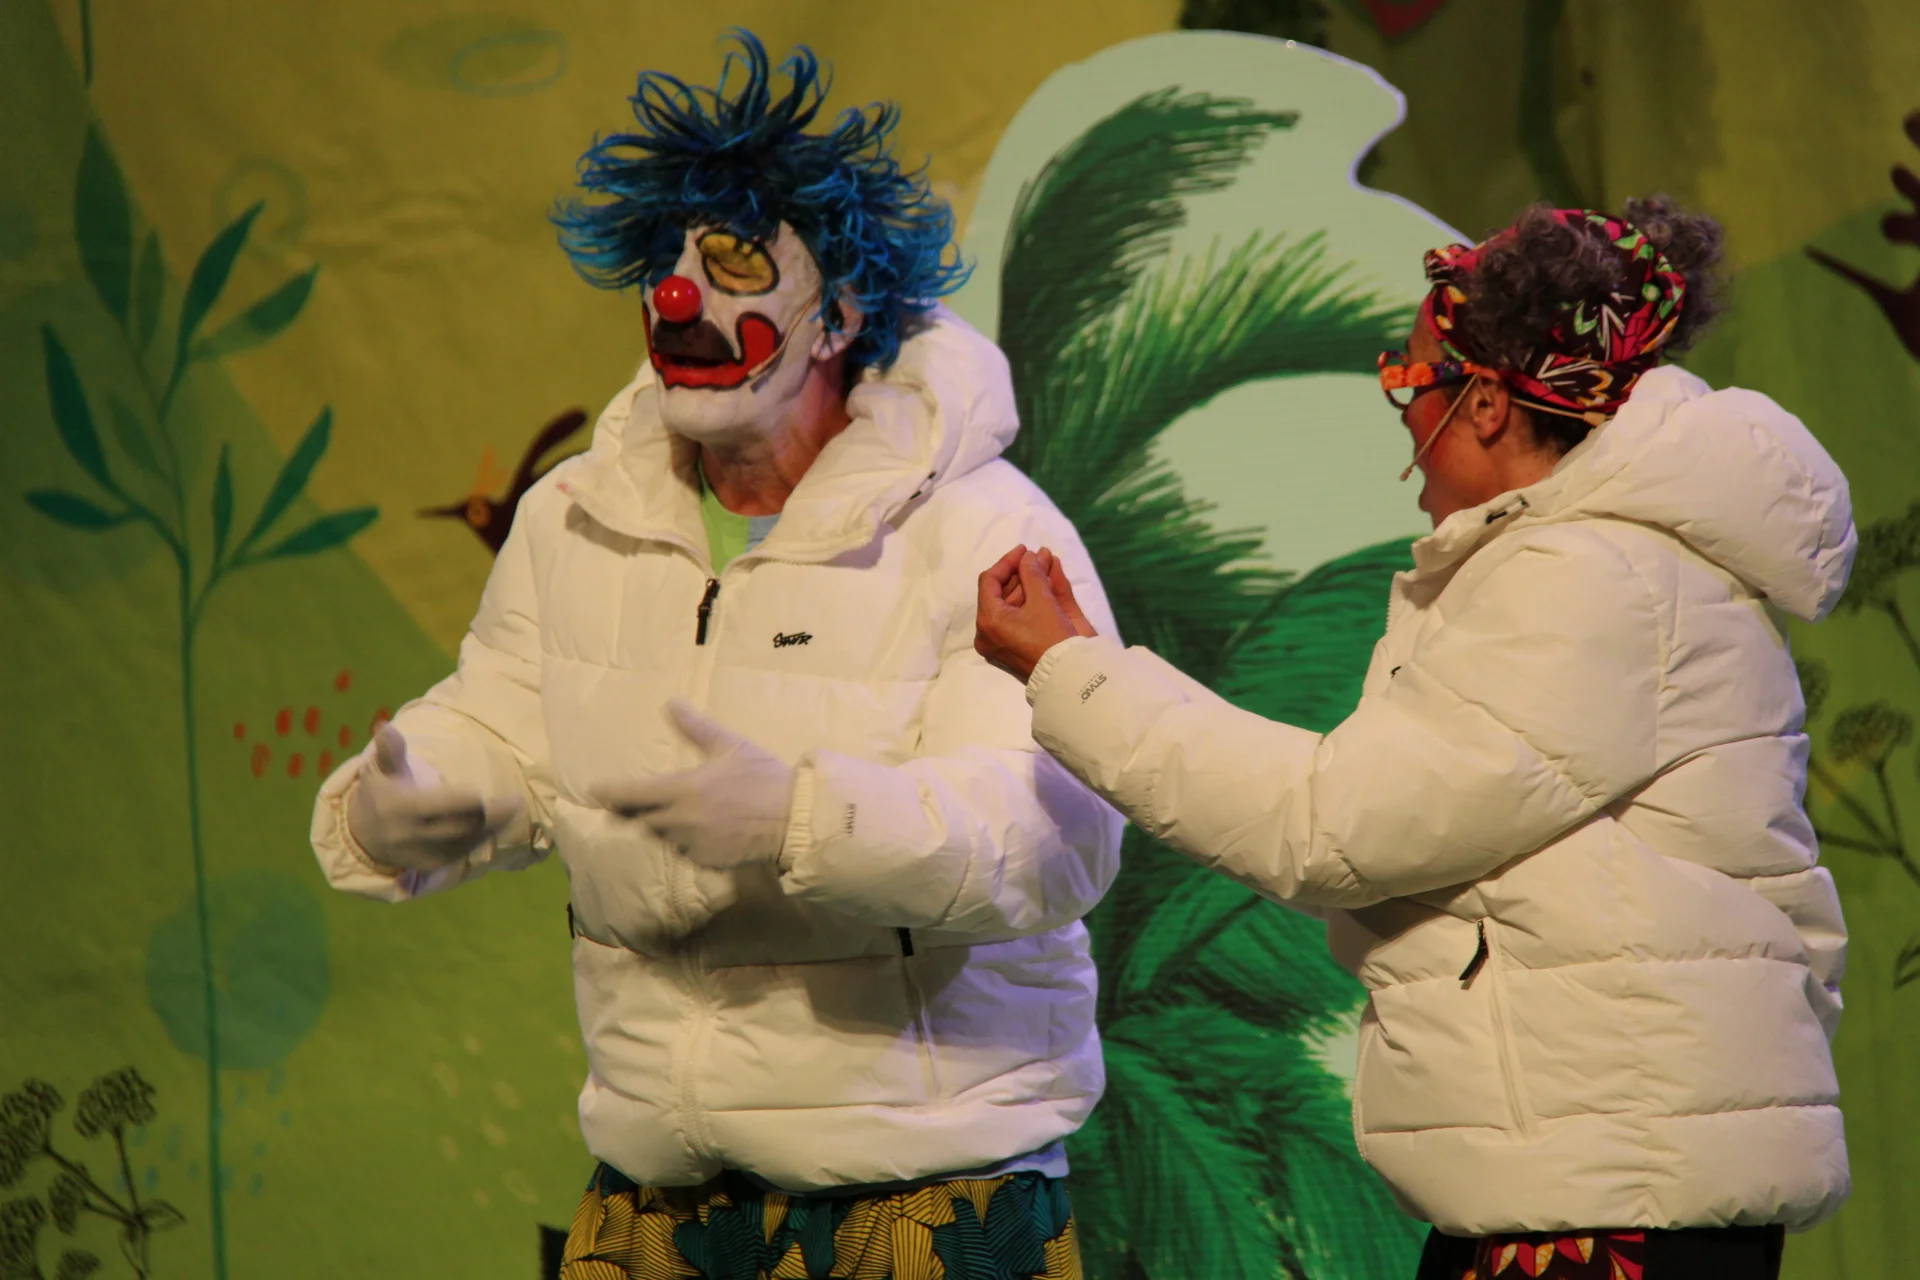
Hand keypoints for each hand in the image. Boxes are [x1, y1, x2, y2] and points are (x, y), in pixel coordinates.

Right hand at [345, 725, 524, 873]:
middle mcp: (411, 835)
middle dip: (491, 814)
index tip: (483, 792)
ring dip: (492, 827)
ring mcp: (421, 854)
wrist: (363, 836)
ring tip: (513, 810)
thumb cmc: (380, 793)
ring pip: (466, 841)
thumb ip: (389, 751)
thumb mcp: (379, 770)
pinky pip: (461, 853)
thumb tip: (386, 726)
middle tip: (516, 802)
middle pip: (462, 825)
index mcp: (401, 808)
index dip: (470, 799)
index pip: (446, 805)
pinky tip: (496, 825)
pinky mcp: (429, 867)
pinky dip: (480, 838)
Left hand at [593, 702, 796, 869]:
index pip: (631, 794)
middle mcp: (680, 820)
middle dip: (630, 813)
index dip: (610, 793)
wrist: (794, 819)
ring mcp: (692, 845)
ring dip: (659, 826)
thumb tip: (671, 703)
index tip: (595, 791)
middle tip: (622, 806)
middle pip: (640, 820)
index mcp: (682, 789)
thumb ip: (696, 728)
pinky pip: (684, 852)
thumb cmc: (763, 776)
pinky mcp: (706, 862)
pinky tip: (696, 832)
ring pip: (662, 837)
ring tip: (666, 815)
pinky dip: (684, 842)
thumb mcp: (731, 745)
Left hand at [974, 544, 1099, 682]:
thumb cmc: (1051, 638)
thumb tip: (1030, 556)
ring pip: (1013, 604)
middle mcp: (990, 632)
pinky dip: (1034, 599)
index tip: (1025, 550)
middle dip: (1023, 572)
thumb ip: (1033, 573)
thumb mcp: (1042, 601)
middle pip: (1002, 593)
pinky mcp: (1017, 648)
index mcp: (988, 621)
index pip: (990, 582)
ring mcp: (1003, 642)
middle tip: (1041, 557)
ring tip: (1048, 562)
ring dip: (1030, 583)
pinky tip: (1049, 577)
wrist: (1071, 677)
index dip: (1007, 562)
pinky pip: (1020, 618)